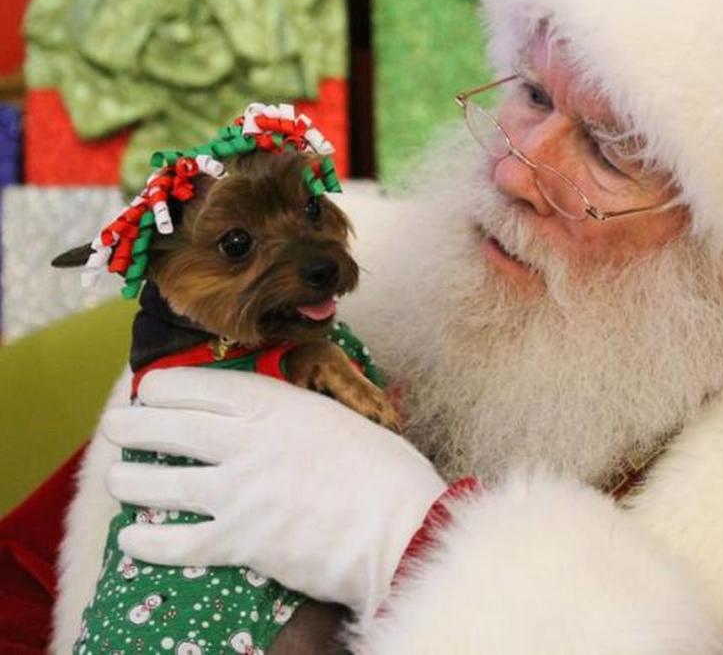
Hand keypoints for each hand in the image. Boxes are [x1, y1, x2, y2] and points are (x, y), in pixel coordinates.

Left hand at [101, 368, 446, 620]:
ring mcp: (239, 492)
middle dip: (135, 426)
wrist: (399, 527)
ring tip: (115, 479)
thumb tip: (280, 419)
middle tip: (115, 427)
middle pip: (173, 428)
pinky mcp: (241, 541)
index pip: (203, 387)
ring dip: (131, 481)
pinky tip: (132, 540)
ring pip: (164, 483)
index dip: (166, 387)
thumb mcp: (340, 421)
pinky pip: (180, 541)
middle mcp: (247, 443)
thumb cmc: (385, 470)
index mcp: (276, 406)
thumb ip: (299, 417)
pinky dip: (150, 542)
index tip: (148, 390)